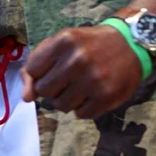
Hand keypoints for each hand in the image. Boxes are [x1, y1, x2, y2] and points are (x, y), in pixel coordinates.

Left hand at [21, 25, 142, 118]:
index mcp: (64, 40)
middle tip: (66, 79)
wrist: (129, 44)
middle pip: (44, 90)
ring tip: (79, 85)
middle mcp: (77, 59)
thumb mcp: (62, 42)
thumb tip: (26, 97)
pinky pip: (80, 115)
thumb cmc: (89, 43)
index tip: (51, 69)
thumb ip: (38, 64)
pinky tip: (91, 93)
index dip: (40, 72)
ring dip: (67, 99)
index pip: (32, 69)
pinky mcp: (106, 97)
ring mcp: (92, 80)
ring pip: (60, 106)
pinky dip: (83, 107)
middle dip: (52, 87)